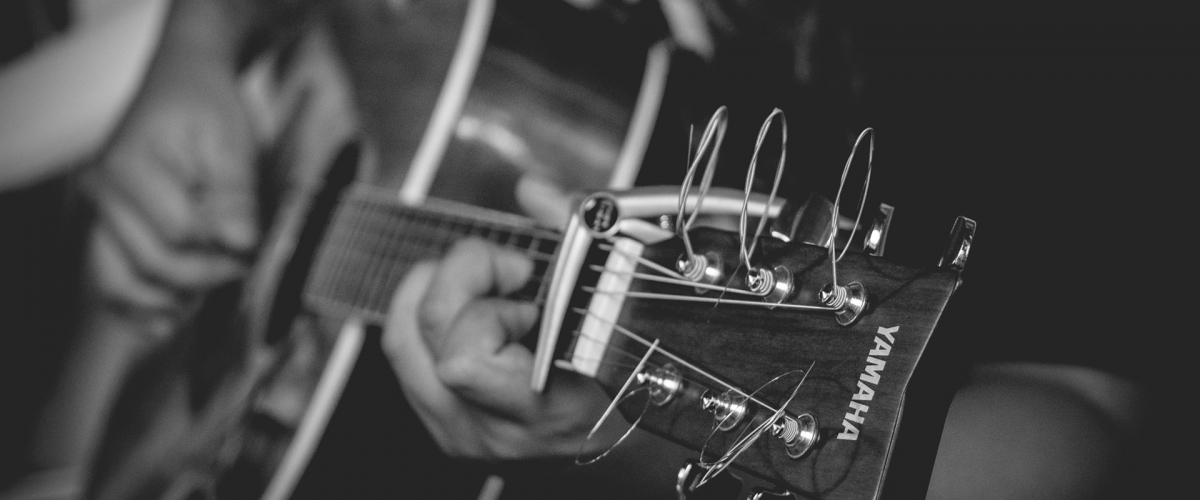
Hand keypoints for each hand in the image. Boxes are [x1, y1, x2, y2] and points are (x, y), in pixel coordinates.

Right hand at [81, 41, 259, 339]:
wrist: (180, 84)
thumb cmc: (204, 106)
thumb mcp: (230, 139)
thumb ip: (235, 192)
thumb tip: (241, 242)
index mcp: (129, 167)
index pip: (180, 233)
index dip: (223, 247)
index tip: (254, 245)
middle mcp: (102, 196)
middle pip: (153, 263)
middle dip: (205, 274)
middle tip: (242, 267)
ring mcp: (98, 216)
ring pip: (119, 283)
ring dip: (167, 299)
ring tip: (207, 294)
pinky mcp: (105, 231)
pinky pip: (110, 281)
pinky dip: (138, 306)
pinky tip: (171, 317)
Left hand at [383, 239, 613, 459]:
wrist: (626, 446)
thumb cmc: (632, 376)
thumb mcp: (620, 308)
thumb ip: (580, 237)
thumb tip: (534, 190)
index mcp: (541, 408)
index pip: (464, 360)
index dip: (488, 306)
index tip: (529, 286)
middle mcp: (492, 428)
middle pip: (431, 332)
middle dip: (466, 277)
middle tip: (511, 274)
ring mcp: (460, 433)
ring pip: (402, 340)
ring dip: (438, 294)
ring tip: (485, 289)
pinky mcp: (442, 427)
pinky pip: (405, 356)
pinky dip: (430, 318)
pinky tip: (471, 310)